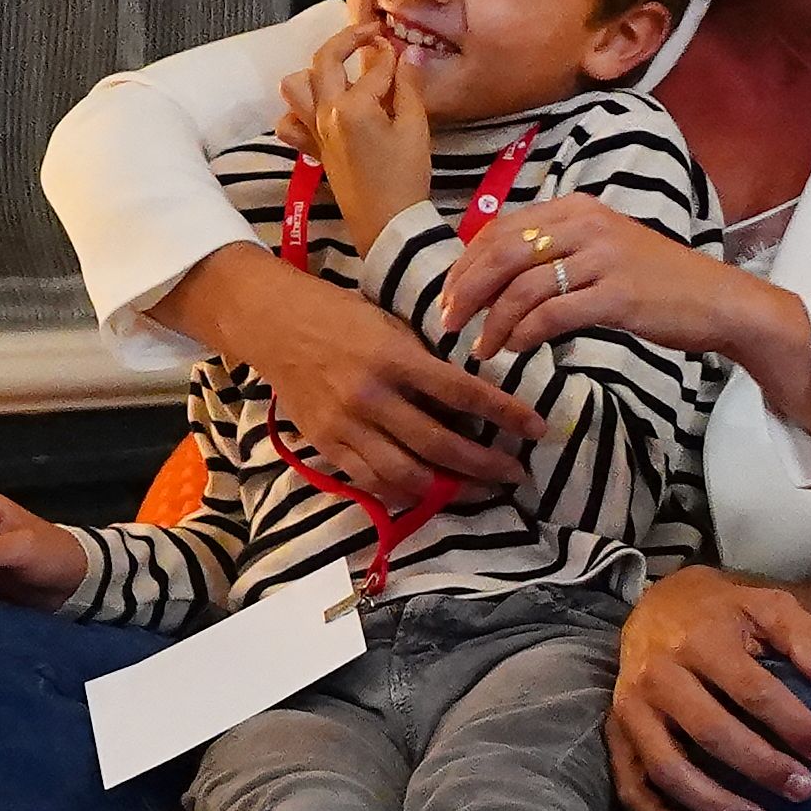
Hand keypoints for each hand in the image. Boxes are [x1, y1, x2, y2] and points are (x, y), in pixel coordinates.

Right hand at [153, 245, 533, 498]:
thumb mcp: (391, 324)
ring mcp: (345, 424)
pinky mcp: (326, 443)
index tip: (538, 428)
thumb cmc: (341, 316)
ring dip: (451, 488)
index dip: (505, 413)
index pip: (463, 392)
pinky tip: (433, 494)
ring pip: (407, 474)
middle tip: (517, 473)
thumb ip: (426, 361)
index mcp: (394, 357)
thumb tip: (475, 395)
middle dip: (486, 464)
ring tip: (482, 491)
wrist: (272, 322)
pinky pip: (371, 481)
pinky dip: (406, 493)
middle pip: (440, 444)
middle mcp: (371, 395)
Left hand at [287, 23, 432, 245]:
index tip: (402, 46)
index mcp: (353, 106)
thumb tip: (408, 53)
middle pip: (325, 60)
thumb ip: (409, 87)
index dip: (392, 55)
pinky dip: (297, 111)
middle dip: (348, 39)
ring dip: (315, 72)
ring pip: (295, 85)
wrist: (387, 223)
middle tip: (371, 35)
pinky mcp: (313, 147)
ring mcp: (314, 130)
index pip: (374, 68)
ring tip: (340, 73)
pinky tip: (319, 110)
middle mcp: (326, 112)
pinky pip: (289, 122)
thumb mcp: (416, 129)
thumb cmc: (407, 176)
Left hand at [441, 196, 782, 368]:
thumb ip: (557, 251)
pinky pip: (551, 314)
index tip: (447, 295)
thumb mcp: (604, 249)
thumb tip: (496, 277)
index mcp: (577, 208)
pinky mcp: (617, 295)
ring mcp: (603, 258)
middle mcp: (587, 225)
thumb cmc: (659, 281)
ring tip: (481, 348)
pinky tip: (514, 349)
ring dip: (492, 322)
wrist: (719, 301)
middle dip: (466, 291)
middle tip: (447, 322)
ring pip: (522, 288)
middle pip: (502, 254)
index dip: (465, 264)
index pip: (500, 229)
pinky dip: (523, 334)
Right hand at [608, 565, 810, 810]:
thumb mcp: (768, 604)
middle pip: (711, 732)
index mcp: (700, 640)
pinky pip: (630, 783)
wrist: (657, 605)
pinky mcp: (616, 732)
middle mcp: (658, 675)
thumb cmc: (724, 612)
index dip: (793, 725)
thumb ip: (805, 635)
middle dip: (761, 767)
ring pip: (668, 767)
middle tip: (803, 792)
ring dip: (714, 804)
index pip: (752, 691)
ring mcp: (631, 708)